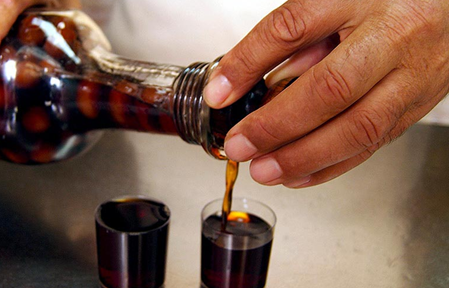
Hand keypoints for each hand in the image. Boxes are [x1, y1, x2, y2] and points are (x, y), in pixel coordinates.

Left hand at [204, 0, 448, 187]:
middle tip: (240, 145)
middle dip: (278, 126)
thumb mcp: (333, 2)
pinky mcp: (419, 104)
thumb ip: (295, 39)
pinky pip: (375, 142)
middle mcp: (392, 36)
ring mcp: (412, 74)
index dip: (249, 62)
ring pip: (358, 127)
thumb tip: (248, 83)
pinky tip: (299, 175)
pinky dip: (332, 164)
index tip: (219, 93)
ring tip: (264, 170)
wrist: (448, 5)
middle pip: (330, 88)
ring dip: (304, 157)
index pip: (292, 27)